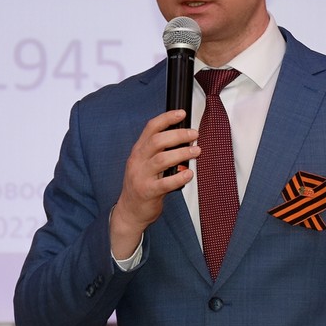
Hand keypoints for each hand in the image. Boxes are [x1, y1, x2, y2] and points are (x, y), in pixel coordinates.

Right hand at [110, 110, 197, 258]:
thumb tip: (182, 137)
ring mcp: (141, 176)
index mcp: (138, 151)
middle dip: (179, 135)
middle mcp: (138, 161)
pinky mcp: (148, 192)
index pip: (150, 128)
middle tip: (194, 134)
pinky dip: (179, 177)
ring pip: (162, 159)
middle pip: (158, 141)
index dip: (167, 118)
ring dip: (182, 153)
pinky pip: (165, 183)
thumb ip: (157, 151)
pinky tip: (189, 174)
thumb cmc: (141, 185)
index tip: (182, 114)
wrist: (129, 211)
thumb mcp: (144, 163)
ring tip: (196, 151)